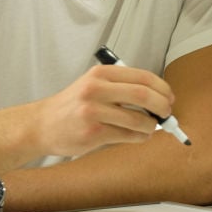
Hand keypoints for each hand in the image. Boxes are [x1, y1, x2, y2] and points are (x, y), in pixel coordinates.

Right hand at [33, 64, 167, 156]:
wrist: (42, 125)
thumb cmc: (73, 105)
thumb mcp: (94, 85)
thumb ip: (122, 87)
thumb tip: (158, 97)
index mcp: (101, 74)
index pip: (142, 76)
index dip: (162, 88)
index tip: (169, 97)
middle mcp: (96, 89)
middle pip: (143, 95)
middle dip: (162, 106)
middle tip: (167, 114)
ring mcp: (93, 111)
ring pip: (138, 119)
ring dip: (151, 126)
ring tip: (151, 127)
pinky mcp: (93, 133)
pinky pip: (127, 136)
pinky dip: (140, 137)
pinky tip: (139, 136)